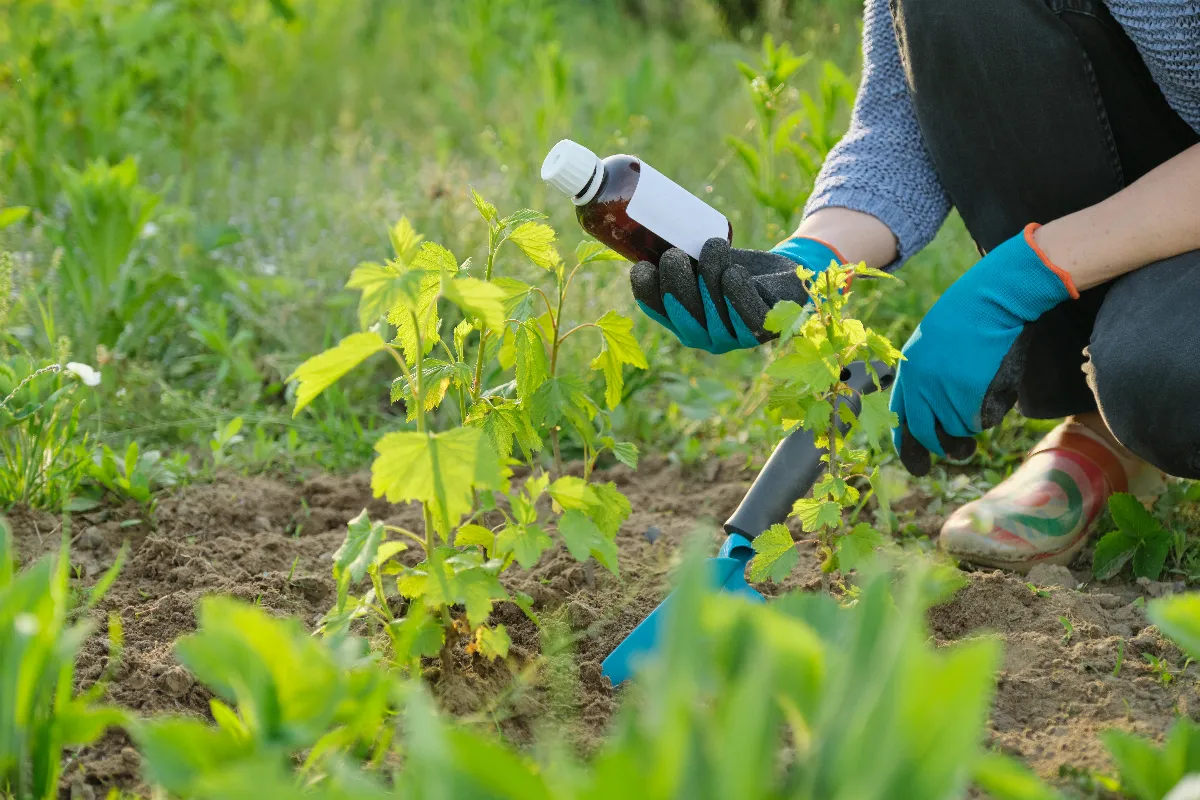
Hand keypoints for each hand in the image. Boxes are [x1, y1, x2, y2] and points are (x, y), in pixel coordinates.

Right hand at [630, 236, 842, 353]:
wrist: (781, 274)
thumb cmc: (733, 265)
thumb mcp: (701, 261)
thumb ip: (678, 257)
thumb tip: (642, 230)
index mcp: (682, 321)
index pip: (658, 312)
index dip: (647, 293)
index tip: (642, 265)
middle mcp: (705, 337)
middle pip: (684, 315)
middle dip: (675, 284)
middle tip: (674, 253)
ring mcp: (735, 338)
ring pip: (714, 312)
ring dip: (710, 275)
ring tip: (714, 246)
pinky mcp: (765, 329)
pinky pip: (748, 316)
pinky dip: (737, 292)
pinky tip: (734, 272)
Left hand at [889, 224, 1078, 474]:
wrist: (992, 299)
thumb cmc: (966, 316)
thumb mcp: (930, 344)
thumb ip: (924, 377)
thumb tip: (929, 413)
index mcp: (908, 373)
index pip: (901, 420)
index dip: (908, 445)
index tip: (918, 464)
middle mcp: (921, 388)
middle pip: (927, 434)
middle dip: (941, 448)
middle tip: (955, 453)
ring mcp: (946, 393)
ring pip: (959, 428)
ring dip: (971, 421)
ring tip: (982, 389)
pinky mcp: (972, 395)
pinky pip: (982, 420)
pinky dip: (991, 411)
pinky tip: (995, 381)